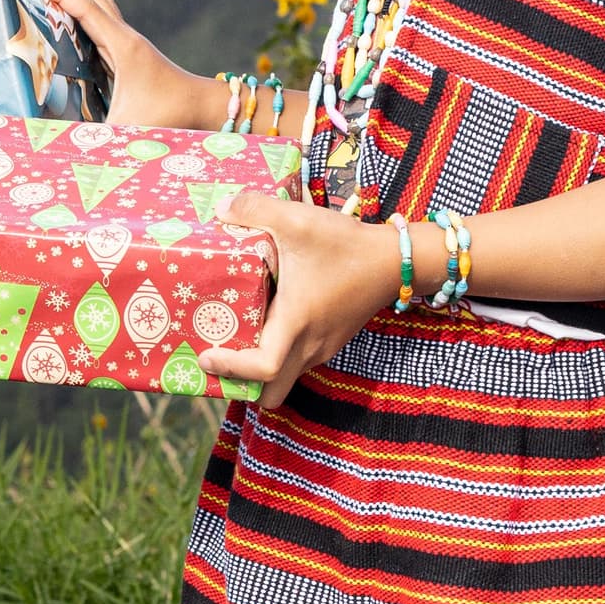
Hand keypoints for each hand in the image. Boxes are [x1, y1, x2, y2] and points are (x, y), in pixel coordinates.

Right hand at [35, 0, 217, 133]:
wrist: (202, 106)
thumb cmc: (168, 115)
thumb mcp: (126, 128)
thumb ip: (91, 138)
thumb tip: (57, 147)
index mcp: (122, 45)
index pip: (84, 5)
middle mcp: (125, 36)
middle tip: (32, 10)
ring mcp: (129, 42)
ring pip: (98, 7)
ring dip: (73, 6)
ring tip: (46, 22)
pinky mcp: (130, 53)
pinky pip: (103, 26)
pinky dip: (83, 24)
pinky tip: (68, 43)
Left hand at [197, 192, 403, 410]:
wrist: (396, 259)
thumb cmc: (346, 244)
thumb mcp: (297, 219)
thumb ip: (255, 209)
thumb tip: (220, 209)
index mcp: (297, 323)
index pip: (263, 369)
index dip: (233, 368)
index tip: (208, 356)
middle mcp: (310, 345)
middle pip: (273, 394)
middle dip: (245, 386)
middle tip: (221, 358)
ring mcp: (324, 347)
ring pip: (286, 379)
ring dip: (261, 371)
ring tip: (236, 341)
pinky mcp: (332, 341)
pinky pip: (299, 362)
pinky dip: (279, 356)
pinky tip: (268, 324)